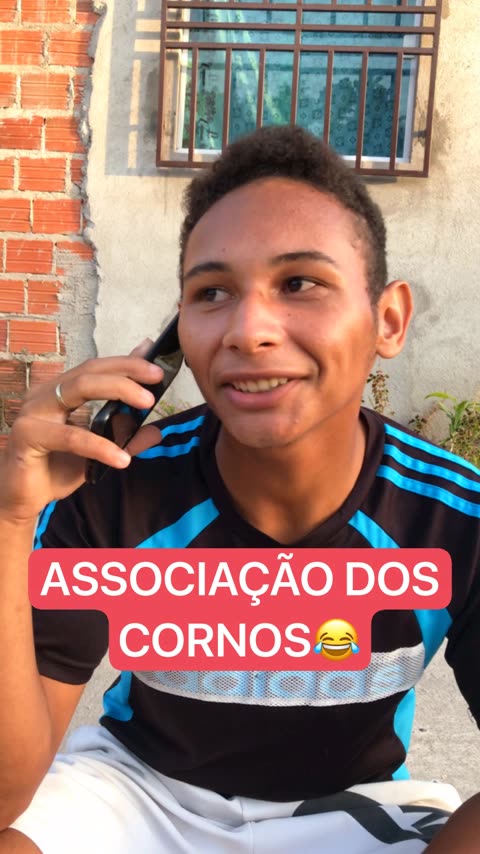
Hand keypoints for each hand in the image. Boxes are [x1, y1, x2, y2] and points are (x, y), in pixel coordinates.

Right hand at [0, 346, 163, 522]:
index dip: (126, 363)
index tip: (156, 367)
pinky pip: (70, 436)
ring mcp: (33, 412)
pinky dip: (99, 446)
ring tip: (148, 405)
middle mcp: (45, 395)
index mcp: (60, 392)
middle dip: (126, 371)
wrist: (22, 500)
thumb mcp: (98, 453)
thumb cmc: (55, 469)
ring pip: (78, 389)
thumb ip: (123, 437)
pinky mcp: (26, 436)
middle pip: (89, 371)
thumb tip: (156, 430)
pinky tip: (122, 459)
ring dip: (118, 392)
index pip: (95, 368)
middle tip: (156, 378)